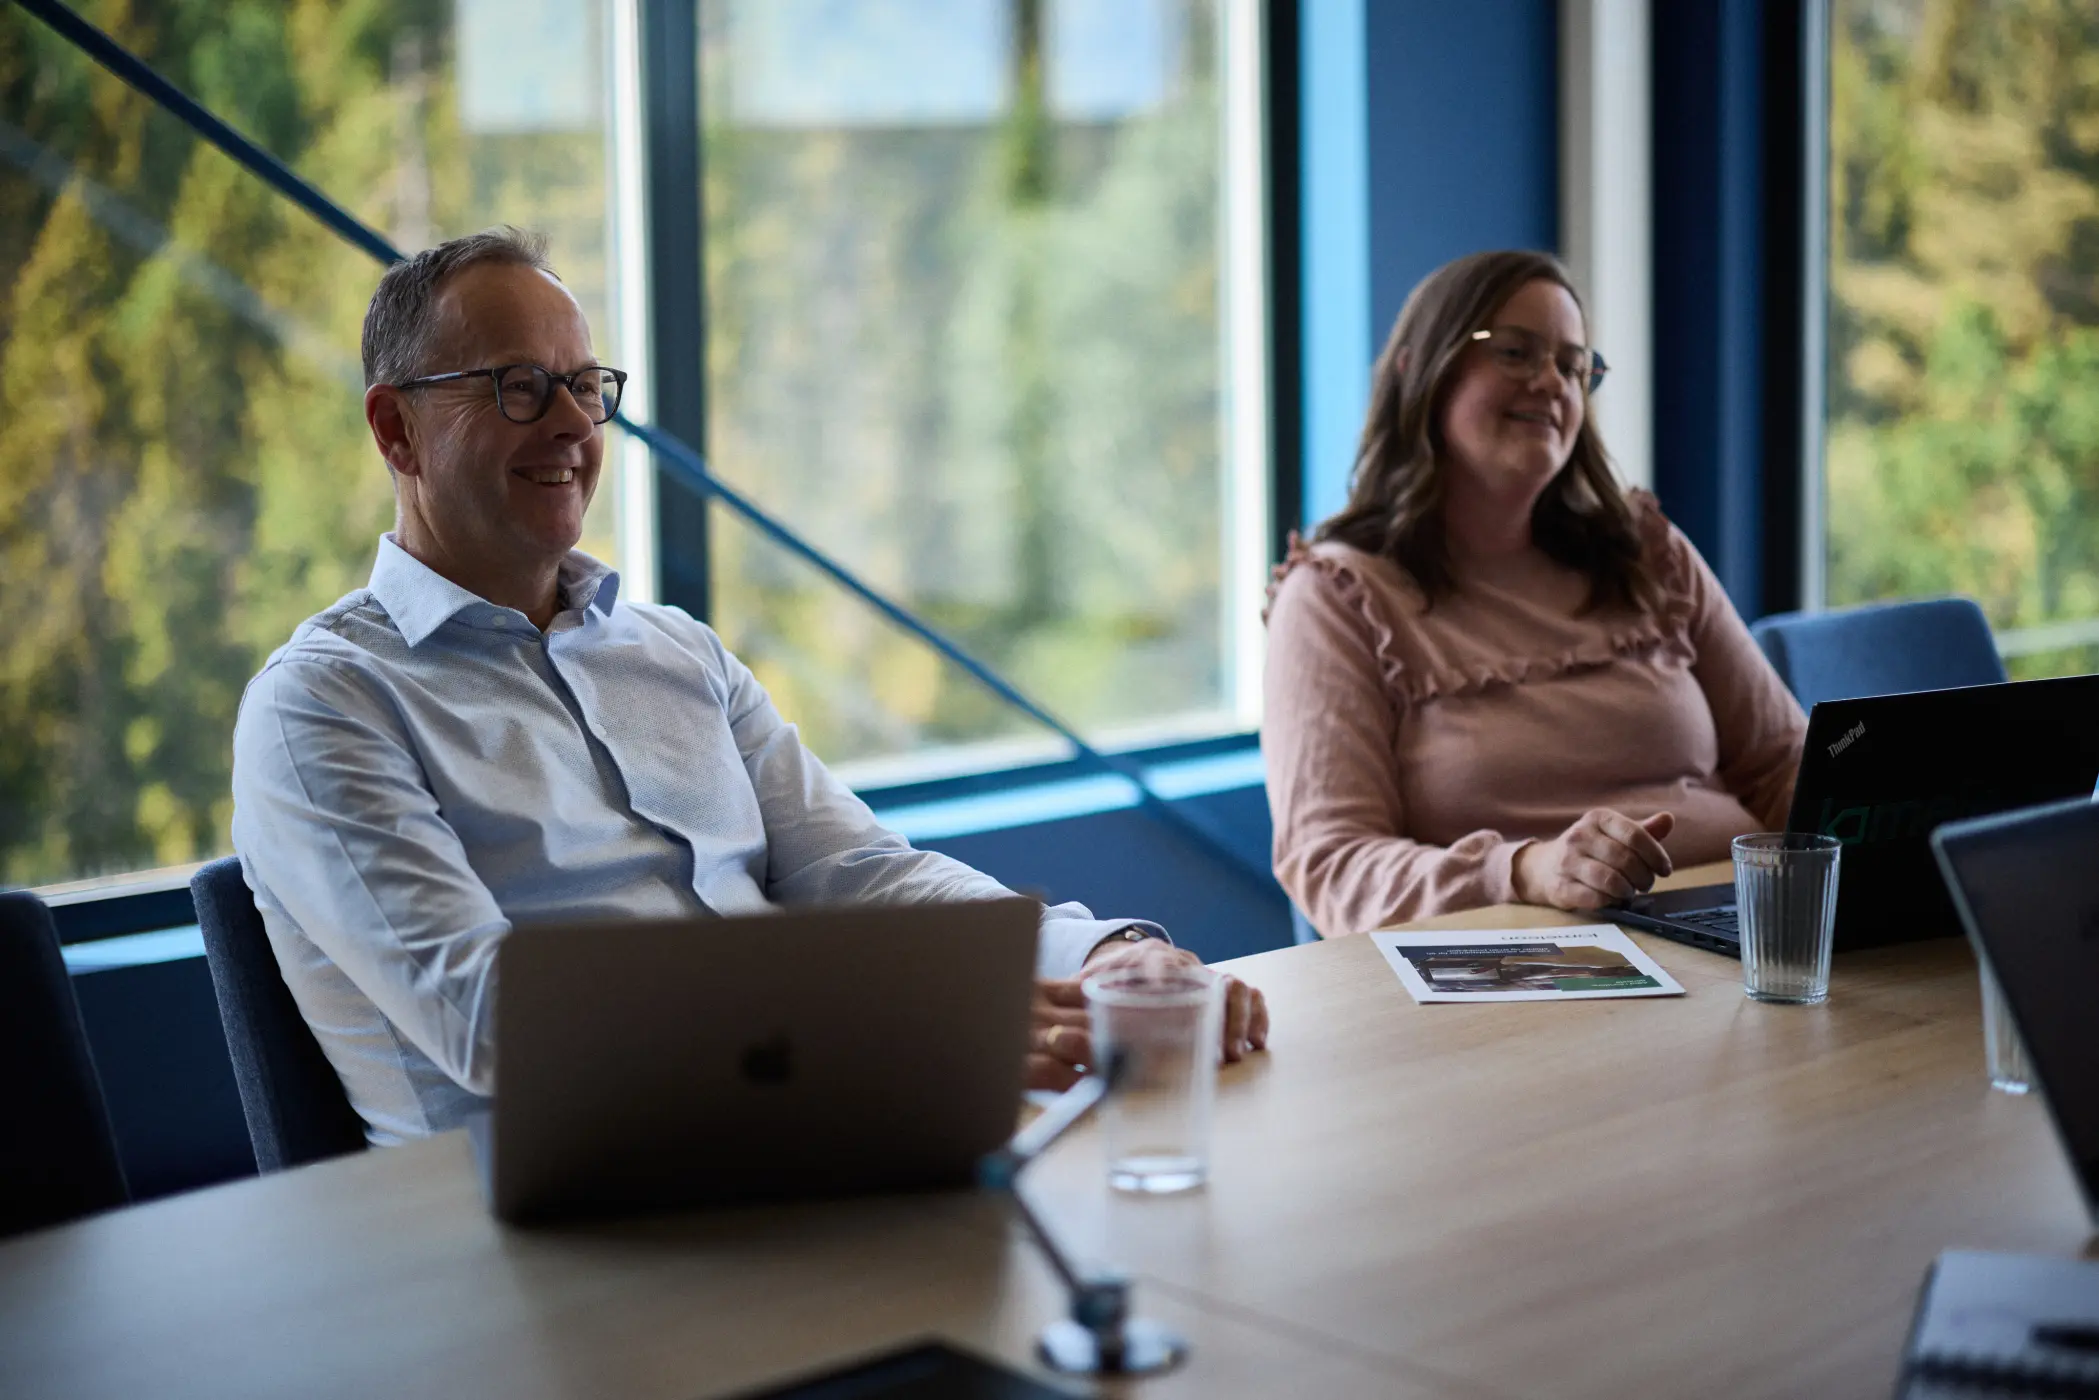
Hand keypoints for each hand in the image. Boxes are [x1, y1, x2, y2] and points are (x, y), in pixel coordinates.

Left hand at [1022, 937, 1269, 1091]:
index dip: (1166, 981)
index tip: (1170, 1005)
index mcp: (1147, 960)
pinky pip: (1250, 994)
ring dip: (1240, 1021)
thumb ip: (1082, 1010)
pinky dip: (1257, 1016)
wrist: (1127, 959)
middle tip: (1219, 1052)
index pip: (1160, 964)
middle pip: (1210, 979)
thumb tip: (1059, 1039)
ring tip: (1236, 1052)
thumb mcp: (1091, 990)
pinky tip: (1256, 1042)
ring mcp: (1204, 975)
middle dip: (1220, 1016)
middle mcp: (1182, 964)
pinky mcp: (1219, 988)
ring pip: (1236, 986)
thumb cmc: (1107, 981)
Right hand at [1512, 809, 1675, 910]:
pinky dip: (1610, 901)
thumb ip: (1642, 831)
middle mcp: (1579, 836)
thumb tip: (1668, 820)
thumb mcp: (1614, 835)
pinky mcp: (1560, 886)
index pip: (1635, 835)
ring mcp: (1567, 861)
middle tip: (1646, 884)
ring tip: (1629, 891)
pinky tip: (1612, 898)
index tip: (1664, 870)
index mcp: (1597, 818)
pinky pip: (1595, 898)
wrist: (1543, 867)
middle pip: (1625, 859)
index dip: (1656, 855)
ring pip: (1611, 880)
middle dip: (1644, 877)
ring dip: (1627, 890)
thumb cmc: (1588, 851)